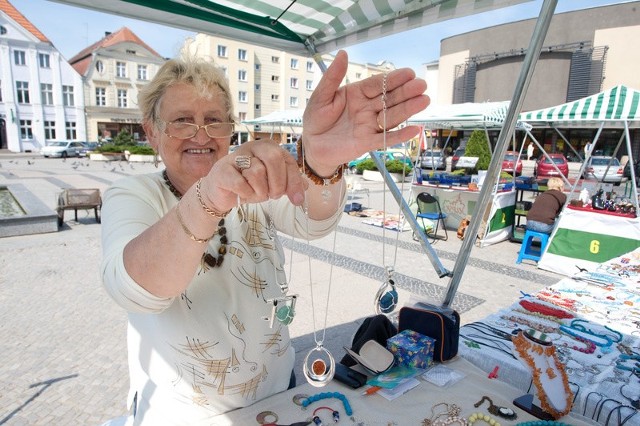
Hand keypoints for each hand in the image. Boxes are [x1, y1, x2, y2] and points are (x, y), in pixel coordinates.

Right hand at [203, 140, 305, 210]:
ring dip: (259, 191)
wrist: (222, 193)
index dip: (294, 182)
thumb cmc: (249, 186)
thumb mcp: (273, 184)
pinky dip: (245, 193)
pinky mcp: (223, 169)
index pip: (288, 161)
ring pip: (257, 172)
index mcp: (269, 147)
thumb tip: (305, 187)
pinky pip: (240, 183)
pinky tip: (242, 194)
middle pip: (273, 159)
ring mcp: (236, 156)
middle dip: (277, 184)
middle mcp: (253, 146)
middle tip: (272, 196)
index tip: (297, 200)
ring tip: (254, 193)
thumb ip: (289, 183)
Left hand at [302, 50, 429, 174]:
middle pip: (389, 99)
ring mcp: (369, 125)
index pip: (377, 84)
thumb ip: (332, 77)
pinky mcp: (367, 143)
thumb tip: (343, 53)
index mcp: (357, 94)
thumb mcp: (321, 96)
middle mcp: (367, 108)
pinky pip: (385, 139)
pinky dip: (400, 135)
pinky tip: (415, 130)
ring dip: (407, 109)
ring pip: (391, 116)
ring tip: (423, 101)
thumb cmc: (315, 118)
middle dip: (406, 92)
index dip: (392, 79)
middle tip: (421, 85)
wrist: (312, 145)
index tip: (409, 73)